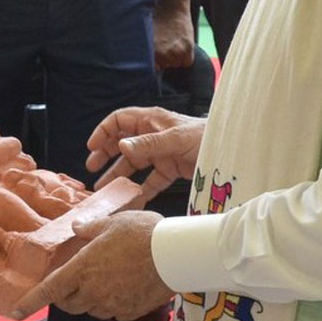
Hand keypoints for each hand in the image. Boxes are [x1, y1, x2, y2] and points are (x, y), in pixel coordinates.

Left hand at [22, 211, 174, 320]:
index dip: (30, 302)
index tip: (16, 311)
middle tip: (73, 282)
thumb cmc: (143, 233)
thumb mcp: (113, 223)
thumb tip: (76, 228)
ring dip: (92, 299)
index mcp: (82, 268)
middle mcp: (93, 291)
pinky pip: (114, 312)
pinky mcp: (130, 312)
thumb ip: (90, 229)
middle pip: (69, 304)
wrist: (177, 255)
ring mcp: (112, 304)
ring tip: (108, 278)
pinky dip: (114, 303)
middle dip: (66, 296)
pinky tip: (127, 286)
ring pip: (92, 309)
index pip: (49, 290)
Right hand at [86, 106, 204, 202]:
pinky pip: (151, 180)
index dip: (104, 132)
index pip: (119, 121)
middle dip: (106, 154)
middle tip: (92, 168)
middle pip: (122, 143)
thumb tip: (122, 146)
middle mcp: (152, 136)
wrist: (229, 150)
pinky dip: (141, 189)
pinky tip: (132, 199)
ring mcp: (161, 153)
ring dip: (119, 175)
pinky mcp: (170, 169)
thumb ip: (149, 144)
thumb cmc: (205, 136)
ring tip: (104, 188)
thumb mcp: (176, 139)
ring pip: (134, 164)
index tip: (92, 147)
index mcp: (151, 121)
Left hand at [152, 3, 194, 69]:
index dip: (155, 64)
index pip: (153, 70)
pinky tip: (182, 45)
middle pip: (165, 66)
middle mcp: (162, 55)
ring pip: (176, 64)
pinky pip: (187, 62)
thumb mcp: (145, 37)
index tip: (157, 59)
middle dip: (165, 58)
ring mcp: (175, 52)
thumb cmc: (156, 19)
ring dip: (176, 57)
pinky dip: (186, 57)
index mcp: (149, 53)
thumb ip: (146, 52)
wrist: (170, 6)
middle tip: (165, 45)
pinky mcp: (187, 49)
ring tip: (173, 43)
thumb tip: (148, 65)